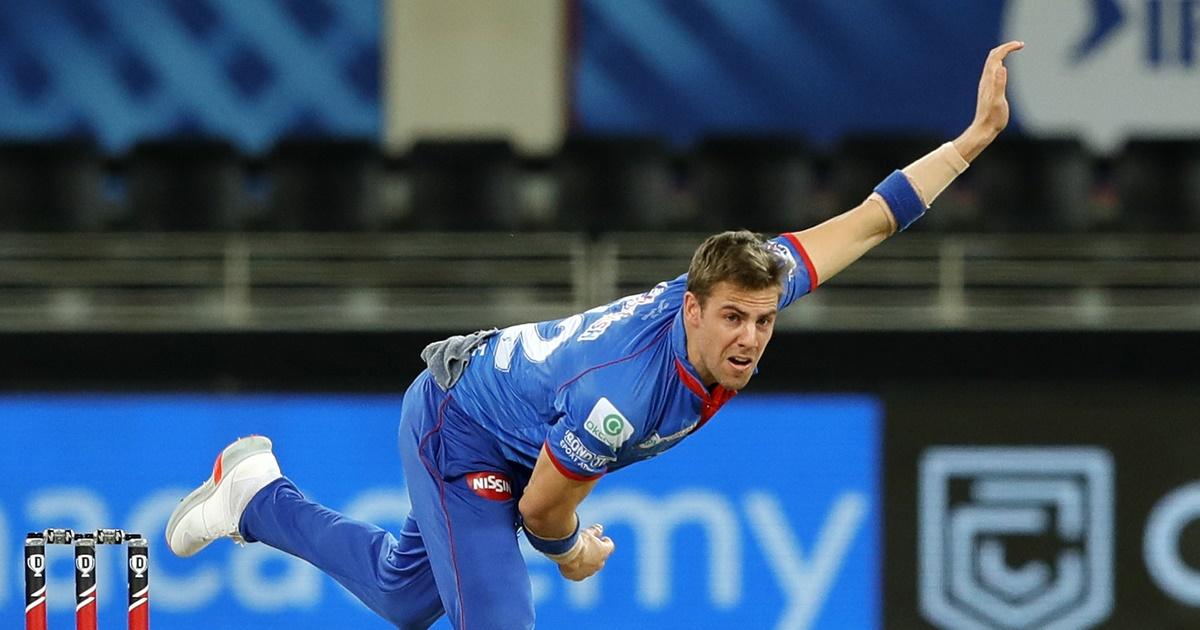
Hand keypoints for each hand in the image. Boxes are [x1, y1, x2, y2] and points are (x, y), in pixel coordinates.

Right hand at [552, 524, 614, 581]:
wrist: (567, 554)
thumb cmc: (579, 541)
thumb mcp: (588, 533)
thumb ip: (595, 531)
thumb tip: (600, 528)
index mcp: (604, 552)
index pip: (610, 546)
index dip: (606, 542)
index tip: (603, 539)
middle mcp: (599, 564)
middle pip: (601, 559)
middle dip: (597, 554)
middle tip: (589, 548)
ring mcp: (589, 572)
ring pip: (590, 568)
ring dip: (587, 563)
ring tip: (578, 556)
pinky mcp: (578, 577)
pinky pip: (580, 574)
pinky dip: (577, 570)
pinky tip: (571, 564)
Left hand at [955, 40, 1024, 160]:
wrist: (983, 129)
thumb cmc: (992, 118)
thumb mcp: (998, 102)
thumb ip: (999, 84)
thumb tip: (1002, 67)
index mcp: (989, 80)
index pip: (996, 57)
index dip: (1008, 48)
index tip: (1021, 45)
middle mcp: (986, 80)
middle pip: (993, 56)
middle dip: (1006, 47)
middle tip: (1020, 44)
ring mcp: (986, 84)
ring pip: (992, 63)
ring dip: (1003, 53)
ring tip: (1015, 49)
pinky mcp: (989, 89)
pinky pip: (993, 71)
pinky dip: (1001, 62)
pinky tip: (1005, 68)